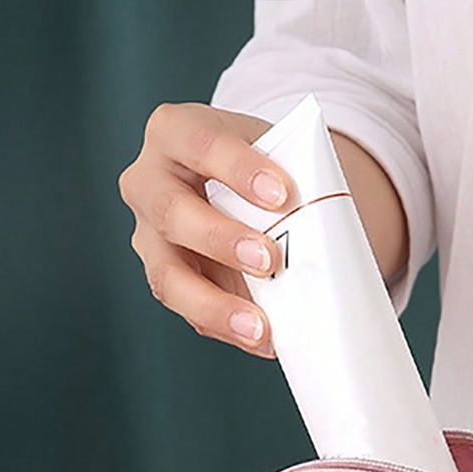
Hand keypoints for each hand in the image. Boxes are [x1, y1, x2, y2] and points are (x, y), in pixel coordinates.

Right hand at [118, 103, 296, 355]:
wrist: (247, 186)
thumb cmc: (260, 164)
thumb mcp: (275, 152)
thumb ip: (290, 180)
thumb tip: (324, 239)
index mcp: (175, 132)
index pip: (199, 143)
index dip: (237, 169)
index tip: (283, 193)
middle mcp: (148, 182)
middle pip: (170, 212)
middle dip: (220, 239)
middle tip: (269, 259)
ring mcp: (149, 237)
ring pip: (168, 276)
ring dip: (214, 304)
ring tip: (260, 327)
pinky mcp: (166, 279)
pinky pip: (190, 313)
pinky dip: (228, 328)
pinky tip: (265, 340)